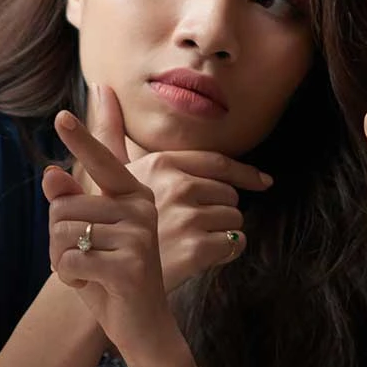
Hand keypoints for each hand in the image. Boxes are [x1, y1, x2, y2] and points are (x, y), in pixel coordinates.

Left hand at [42, 88, 176, 363]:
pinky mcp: (130, 265)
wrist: (143, 327)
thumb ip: (72, 202)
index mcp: (134, 195)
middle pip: (63, 207)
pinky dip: (69, 278)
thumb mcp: (88, 236)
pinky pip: (70, 260)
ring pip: (63, 234)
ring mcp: (139, 236)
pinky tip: (92, 286)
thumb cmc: (112, 276)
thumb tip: (49, 172)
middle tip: (80, 260)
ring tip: (89, 274)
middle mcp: (141, 208)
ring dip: (61, 261)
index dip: (82, 139)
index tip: (62, 114)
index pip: (103, 161)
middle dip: (56, 240)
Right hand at [71, 85, 266, 289]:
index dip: (244, 174)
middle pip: (230, 192)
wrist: (106, 279)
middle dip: (223, 208)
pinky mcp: (196, 249)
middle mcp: (175, 185)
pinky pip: (235, 243)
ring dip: (224, 232)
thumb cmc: (108, 226)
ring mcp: (186, 216)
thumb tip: (102, 87)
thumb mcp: (106, 175)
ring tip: (197, 241)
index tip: (263, 181)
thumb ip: (108, 132)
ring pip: (235, 218)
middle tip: (200, 225)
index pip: (218, 163)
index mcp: (160, 163)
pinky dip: (227, 252)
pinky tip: (206, 257)